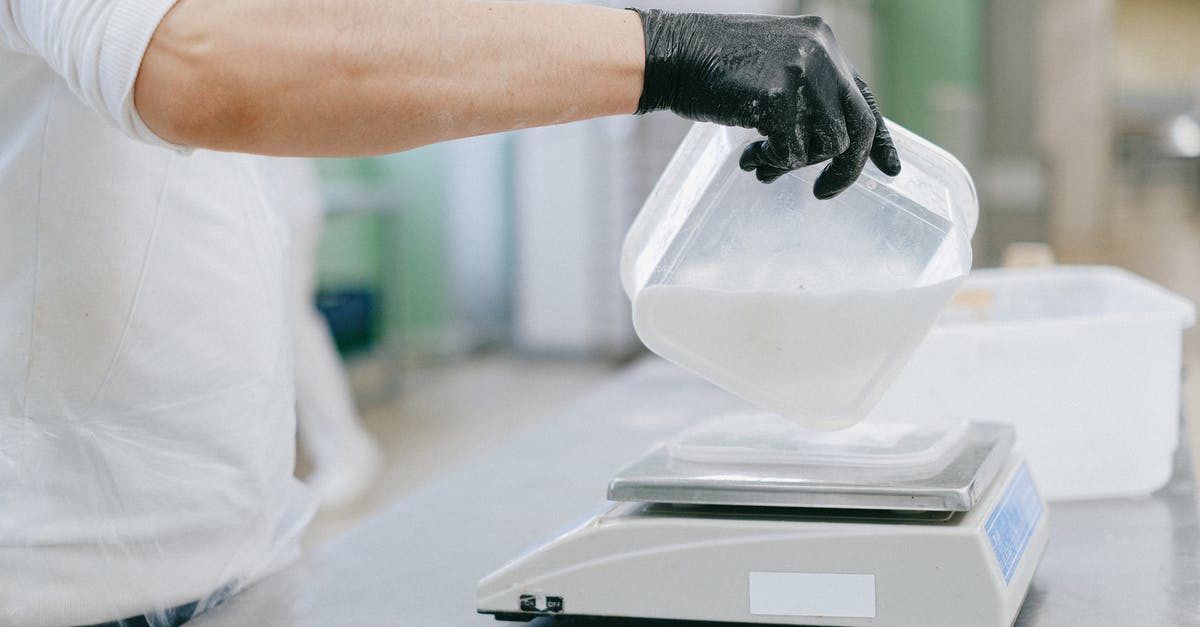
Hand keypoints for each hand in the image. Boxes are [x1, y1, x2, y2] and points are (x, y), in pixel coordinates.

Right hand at [633, 10, 900, 196]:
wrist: (671, 54)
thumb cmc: (712, 68)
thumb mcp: (774, 69)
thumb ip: (806, 96)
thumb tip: (830, 145)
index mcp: (823, 42)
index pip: (864, 98)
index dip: (880, 139)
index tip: (892, 170)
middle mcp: (821, 52)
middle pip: (858, 125)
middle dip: (844, 168)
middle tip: (822, 193)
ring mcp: (801, 72)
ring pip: (827, 144)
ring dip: (794, 164)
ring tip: (762, 161)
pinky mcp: (777, 96)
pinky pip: (792, 152)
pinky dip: (772, 162)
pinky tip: (748, 157)